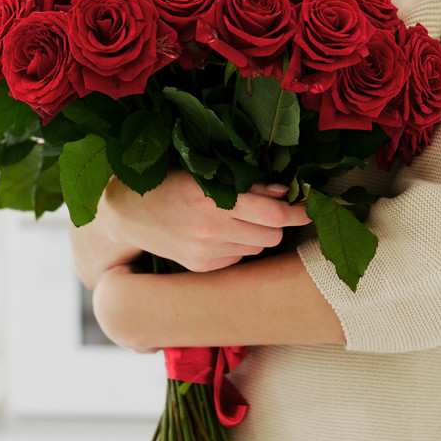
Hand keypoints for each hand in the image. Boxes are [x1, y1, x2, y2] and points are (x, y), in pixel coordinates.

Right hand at [99, 169, 311, 272]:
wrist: (128, 213)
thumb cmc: (169, 183)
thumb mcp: (204, 173)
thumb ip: (246, 184)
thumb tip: (284, 193)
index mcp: (212, 198)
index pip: (272, 213)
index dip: (298, 212)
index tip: (312, 209)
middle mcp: (210, 229)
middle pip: (271, 234)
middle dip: (276, 221)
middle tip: (262, 208)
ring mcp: (206, 252)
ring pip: (258, 247)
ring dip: (257, 234)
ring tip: (235, 219)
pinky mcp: (202, 267)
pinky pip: (239, 258)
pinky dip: (239, 246)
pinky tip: (219, 234)